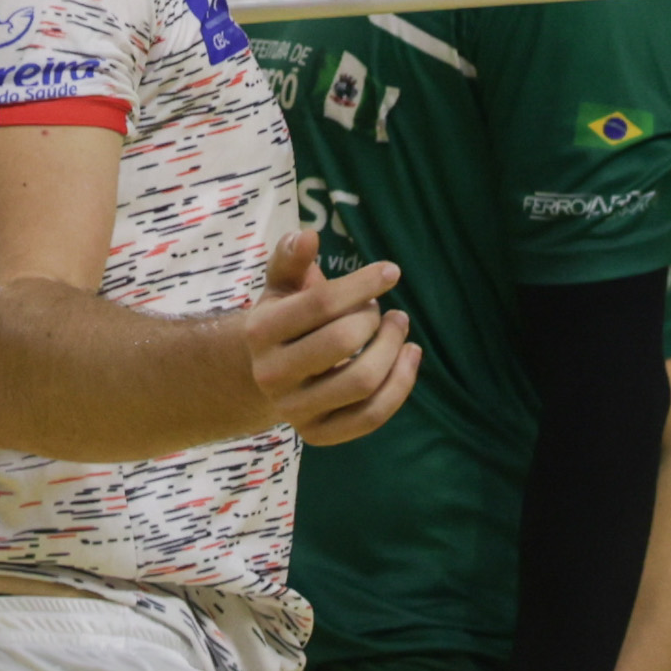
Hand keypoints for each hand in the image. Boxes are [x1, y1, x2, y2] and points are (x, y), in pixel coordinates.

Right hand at [243, 230, 418, 445]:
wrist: (262, 375)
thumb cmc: (283, 319)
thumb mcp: (280, 285)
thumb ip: (291, 258)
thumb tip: (308, 235)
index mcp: (261, 330)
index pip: (321, 304)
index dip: (362, 284)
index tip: (392, 271)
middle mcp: (272, 374)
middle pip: (343, 342)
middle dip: (376, 320)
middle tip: (388, 311)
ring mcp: (293, 409)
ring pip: (362, 382)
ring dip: (393, 351)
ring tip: (401, 329)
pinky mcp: (316, 435)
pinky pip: (370, 417)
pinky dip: (399, 386)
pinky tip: (409, 358)